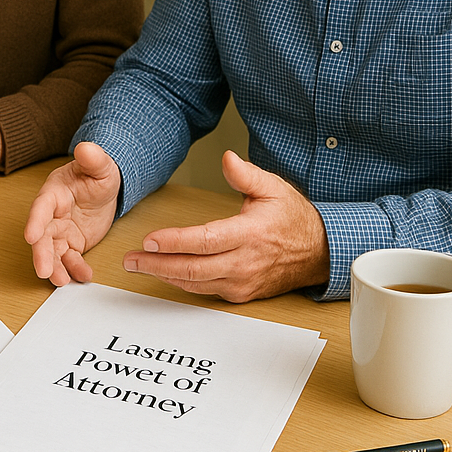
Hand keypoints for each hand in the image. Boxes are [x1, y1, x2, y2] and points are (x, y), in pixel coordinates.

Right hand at [24, 141, 120, 285]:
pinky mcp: (70, 244)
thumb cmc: (97, 174)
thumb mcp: (101, 166)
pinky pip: (69, 260)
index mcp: (54, 193)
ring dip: (55, 267)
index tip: (30, 236)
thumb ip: (94, 158)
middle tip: (44, 271)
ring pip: (52, 252)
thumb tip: (85, 147)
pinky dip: (74, 270)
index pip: (41, 207)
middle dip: (41, 254)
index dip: (34, 221)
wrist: (105, 190)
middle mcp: (52, 214)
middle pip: (42, 235)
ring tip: (61, 281)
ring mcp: (60, 231)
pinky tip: (83, 275)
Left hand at [122, 150, 329, 301]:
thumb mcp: (273, 188)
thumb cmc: (293, 219)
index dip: (175, 241)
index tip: (149, 240)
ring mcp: (243, 282)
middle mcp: (245, 263)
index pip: (206, 241)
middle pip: (194, 268)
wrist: (319, 252)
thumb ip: (246, 174)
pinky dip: (182, 283)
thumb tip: (227, 158)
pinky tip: (164, 273)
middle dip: (157, 264)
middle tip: (131, 259)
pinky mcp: (241, 293)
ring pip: (196, 283)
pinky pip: (205, 290)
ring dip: (164, 275)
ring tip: (138, 266)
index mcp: (250, 235)